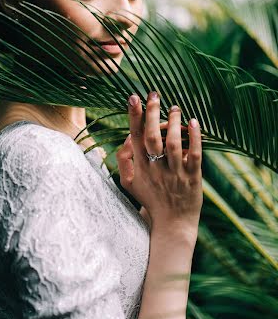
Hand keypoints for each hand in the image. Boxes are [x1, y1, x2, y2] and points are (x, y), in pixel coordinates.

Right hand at [116, 92, 202, 231]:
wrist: (171, 224)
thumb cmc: (149, 198)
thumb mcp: (128, 182)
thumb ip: (123, 159)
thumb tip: (127, 137)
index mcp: (140, 167)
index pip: (135, 137)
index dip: (134, 116)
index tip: (133, 97)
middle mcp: (156, 169)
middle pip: (153, 137)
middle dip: (153, 113)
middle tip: (154, 95)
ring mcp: (175, 173)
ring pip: (174, 144)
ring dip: (174, 123)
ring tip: (174, 107)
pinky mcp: (193, 177)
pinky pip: (195, 155)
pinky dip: (195, 138)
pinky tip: (194, 122)